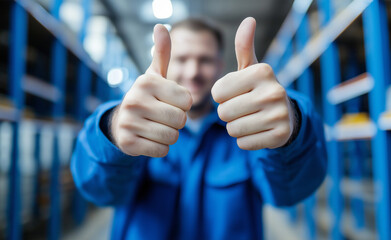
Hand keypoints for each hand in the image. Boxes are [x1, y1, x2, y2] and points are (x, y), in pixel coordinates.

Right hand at [110, 25, 191, 156]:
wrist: (121, 122)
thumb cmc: (147, 97)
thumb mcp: (154, 75)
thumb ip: (161, 53)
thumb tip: (161, 27)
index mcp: (146, 82)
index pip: (187, 100)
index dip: (183, 105)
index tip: (170, 102)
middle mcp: (135, 100)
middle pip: (181, 120)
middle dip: (178, 122)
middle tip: (163, 117)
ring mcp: (129, 122)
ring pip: (172, 137)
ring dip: (170, 135)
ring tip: (157, 127)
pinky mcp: (127, 143)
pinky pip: (161, 151)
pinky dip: (160, 148)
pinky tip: (149, 138)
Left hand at [211, 17, 294, 149]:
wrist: (285, 115)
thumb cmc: (258, 89)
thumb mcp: (251, 68)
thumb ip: (244, 46)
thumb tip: (248, 20)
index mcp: (263, 71)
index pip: (217, 92)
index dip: (221, 96)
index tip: (235, 94)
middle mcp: (274, 91)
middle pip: (223, 112)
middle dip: (227, 113)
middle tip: (242, 109)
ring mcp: (279, 115)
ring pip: (232, 129)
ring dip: (235, 127)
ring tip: (249, 119)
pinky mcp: (280, 136)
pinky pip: (243, 143)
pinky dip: (245, 140)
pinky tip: (257, 131)